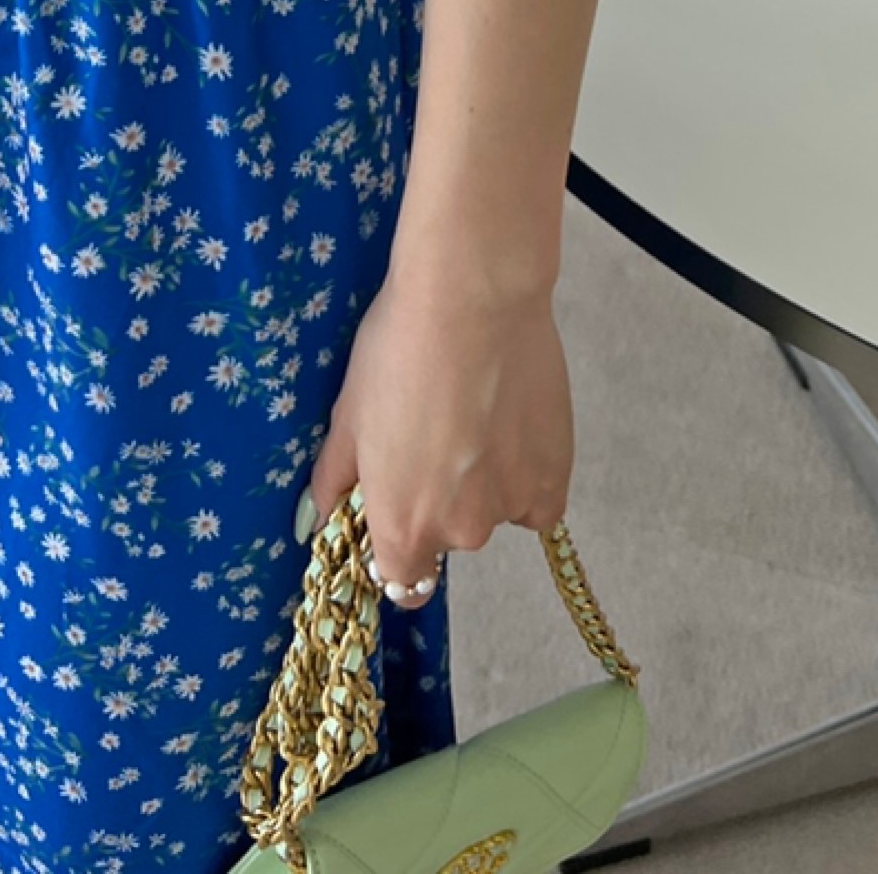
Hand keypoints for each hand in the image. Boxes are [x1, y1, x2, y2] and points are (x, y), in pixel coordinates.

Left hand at [303, 250, 573, 608]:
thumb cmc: (399, 351)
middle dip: (442, 496)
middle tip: (439, 429)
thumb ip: (335, 479)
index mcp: (403, 528)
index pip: (400, 577)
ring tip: (478, 409)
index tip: (399, 499)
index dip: (397, 543)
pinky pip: (537, 498)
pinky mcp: (556, 478)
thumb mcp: (348, 414)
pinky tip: (513, 423)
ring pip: (494, 508)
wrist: (473, 299)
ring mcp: (513, 508)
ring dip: (486, 478)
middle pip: (450, 535)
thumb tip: (320, 518)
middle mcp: (461, 534)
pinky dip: (527, 472)